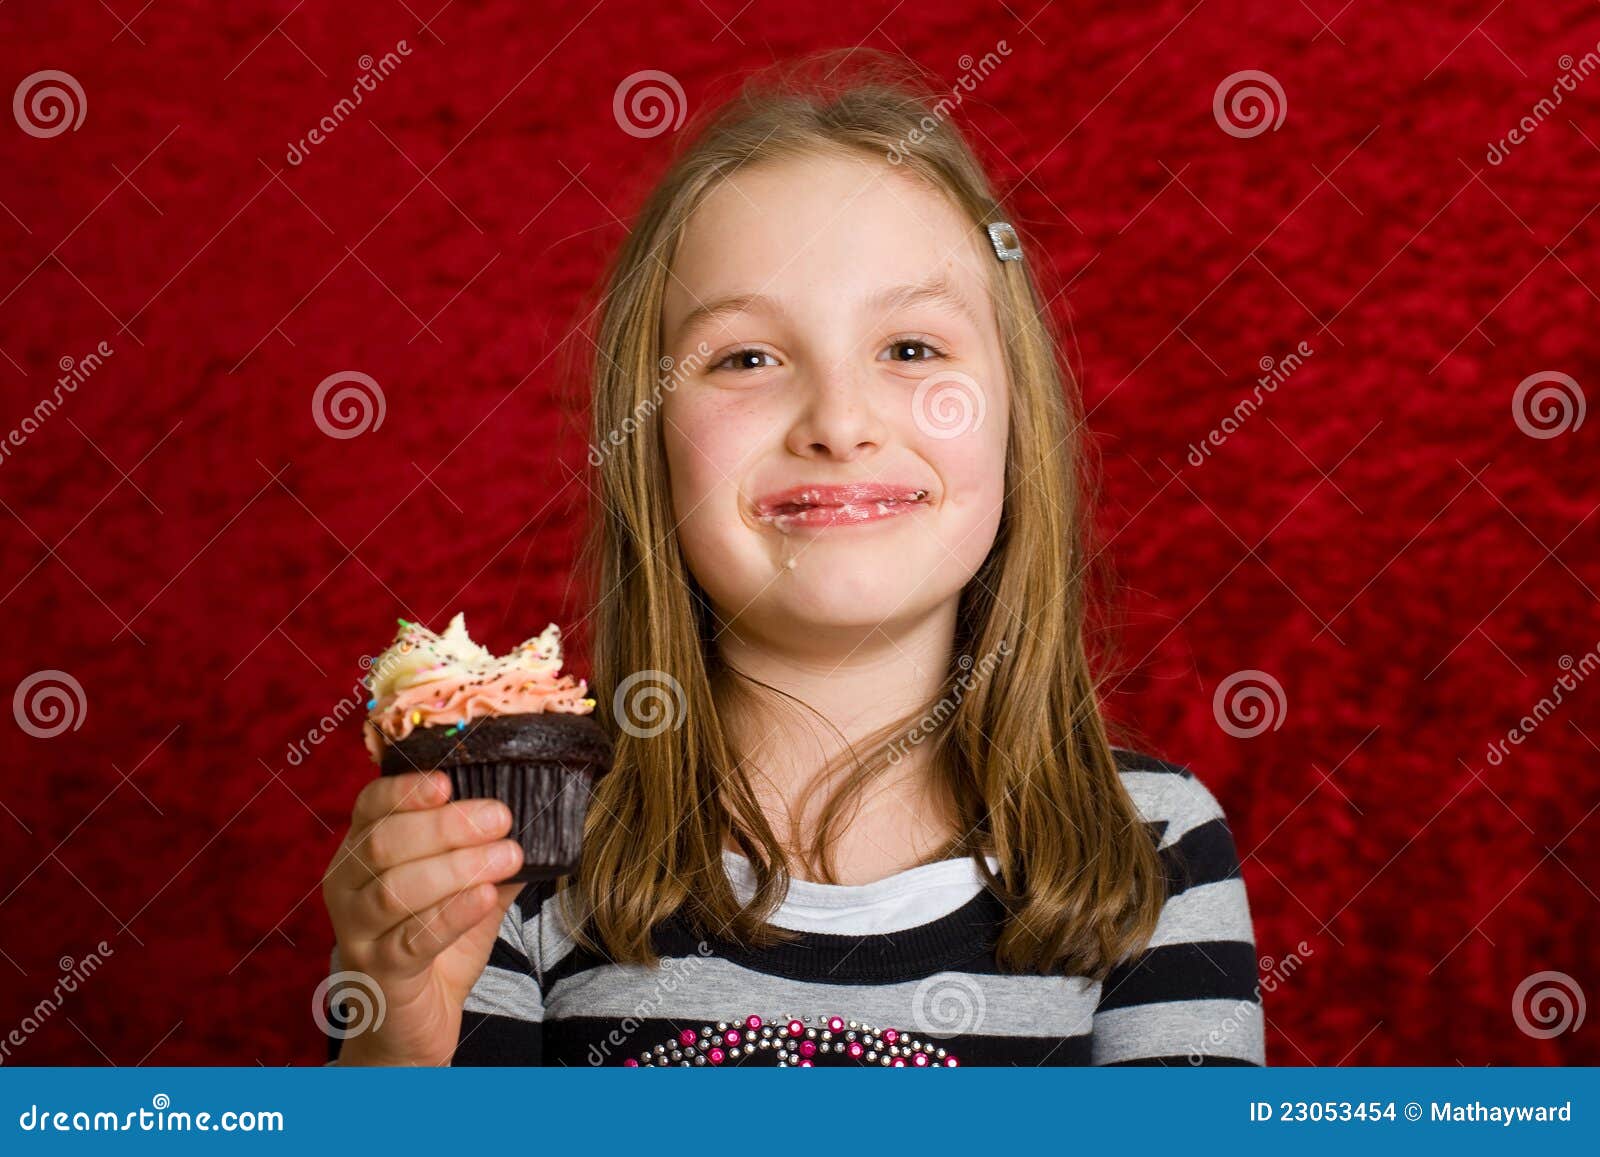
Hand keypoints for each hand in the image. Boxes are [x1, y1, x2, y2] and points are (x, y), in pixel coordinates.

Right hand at [321, 770, 524, 1065]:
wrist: (411, 1021)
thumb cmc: (436, 943)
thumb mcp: (466, 889)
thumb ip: (491, 854)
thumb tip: (538, 819)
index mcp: (361, 852)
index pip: (371, 805)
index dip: (406, 789)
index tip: (450, 781)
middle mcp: (346, 886)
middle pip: (385, 843)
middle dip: (447, 826)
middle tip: (501, 817)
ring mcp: (356, 930)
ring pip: (396, 889)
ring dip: (457, 867)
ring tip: (509, 856)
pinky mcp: (378, 972)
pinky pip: (412, 939)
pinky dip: (452, 914)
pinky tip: (486, 896)